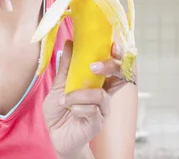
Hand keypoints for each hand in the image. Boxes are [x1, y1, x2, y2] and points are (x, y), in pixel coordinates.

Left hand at [42, 40, 134, 157]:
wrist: (55, 135)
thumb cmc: (60, 110)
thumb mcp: (59, 85)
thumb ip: (66, 66)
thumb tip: (70, 42)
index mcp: (97, 82)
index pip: (115, 65)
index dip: (119, 55)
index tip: (113, 45)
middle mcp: (104, 93)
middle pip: (122, 75)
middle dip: (111, 66)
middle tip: (93, 66)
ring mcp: (103, 108)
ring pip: (101, 94)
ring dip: (80, 94)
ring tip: (65, 100)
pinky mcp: (98, 122)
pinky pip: (93, 110)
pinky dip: (78, 107)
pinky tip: (70, 110)